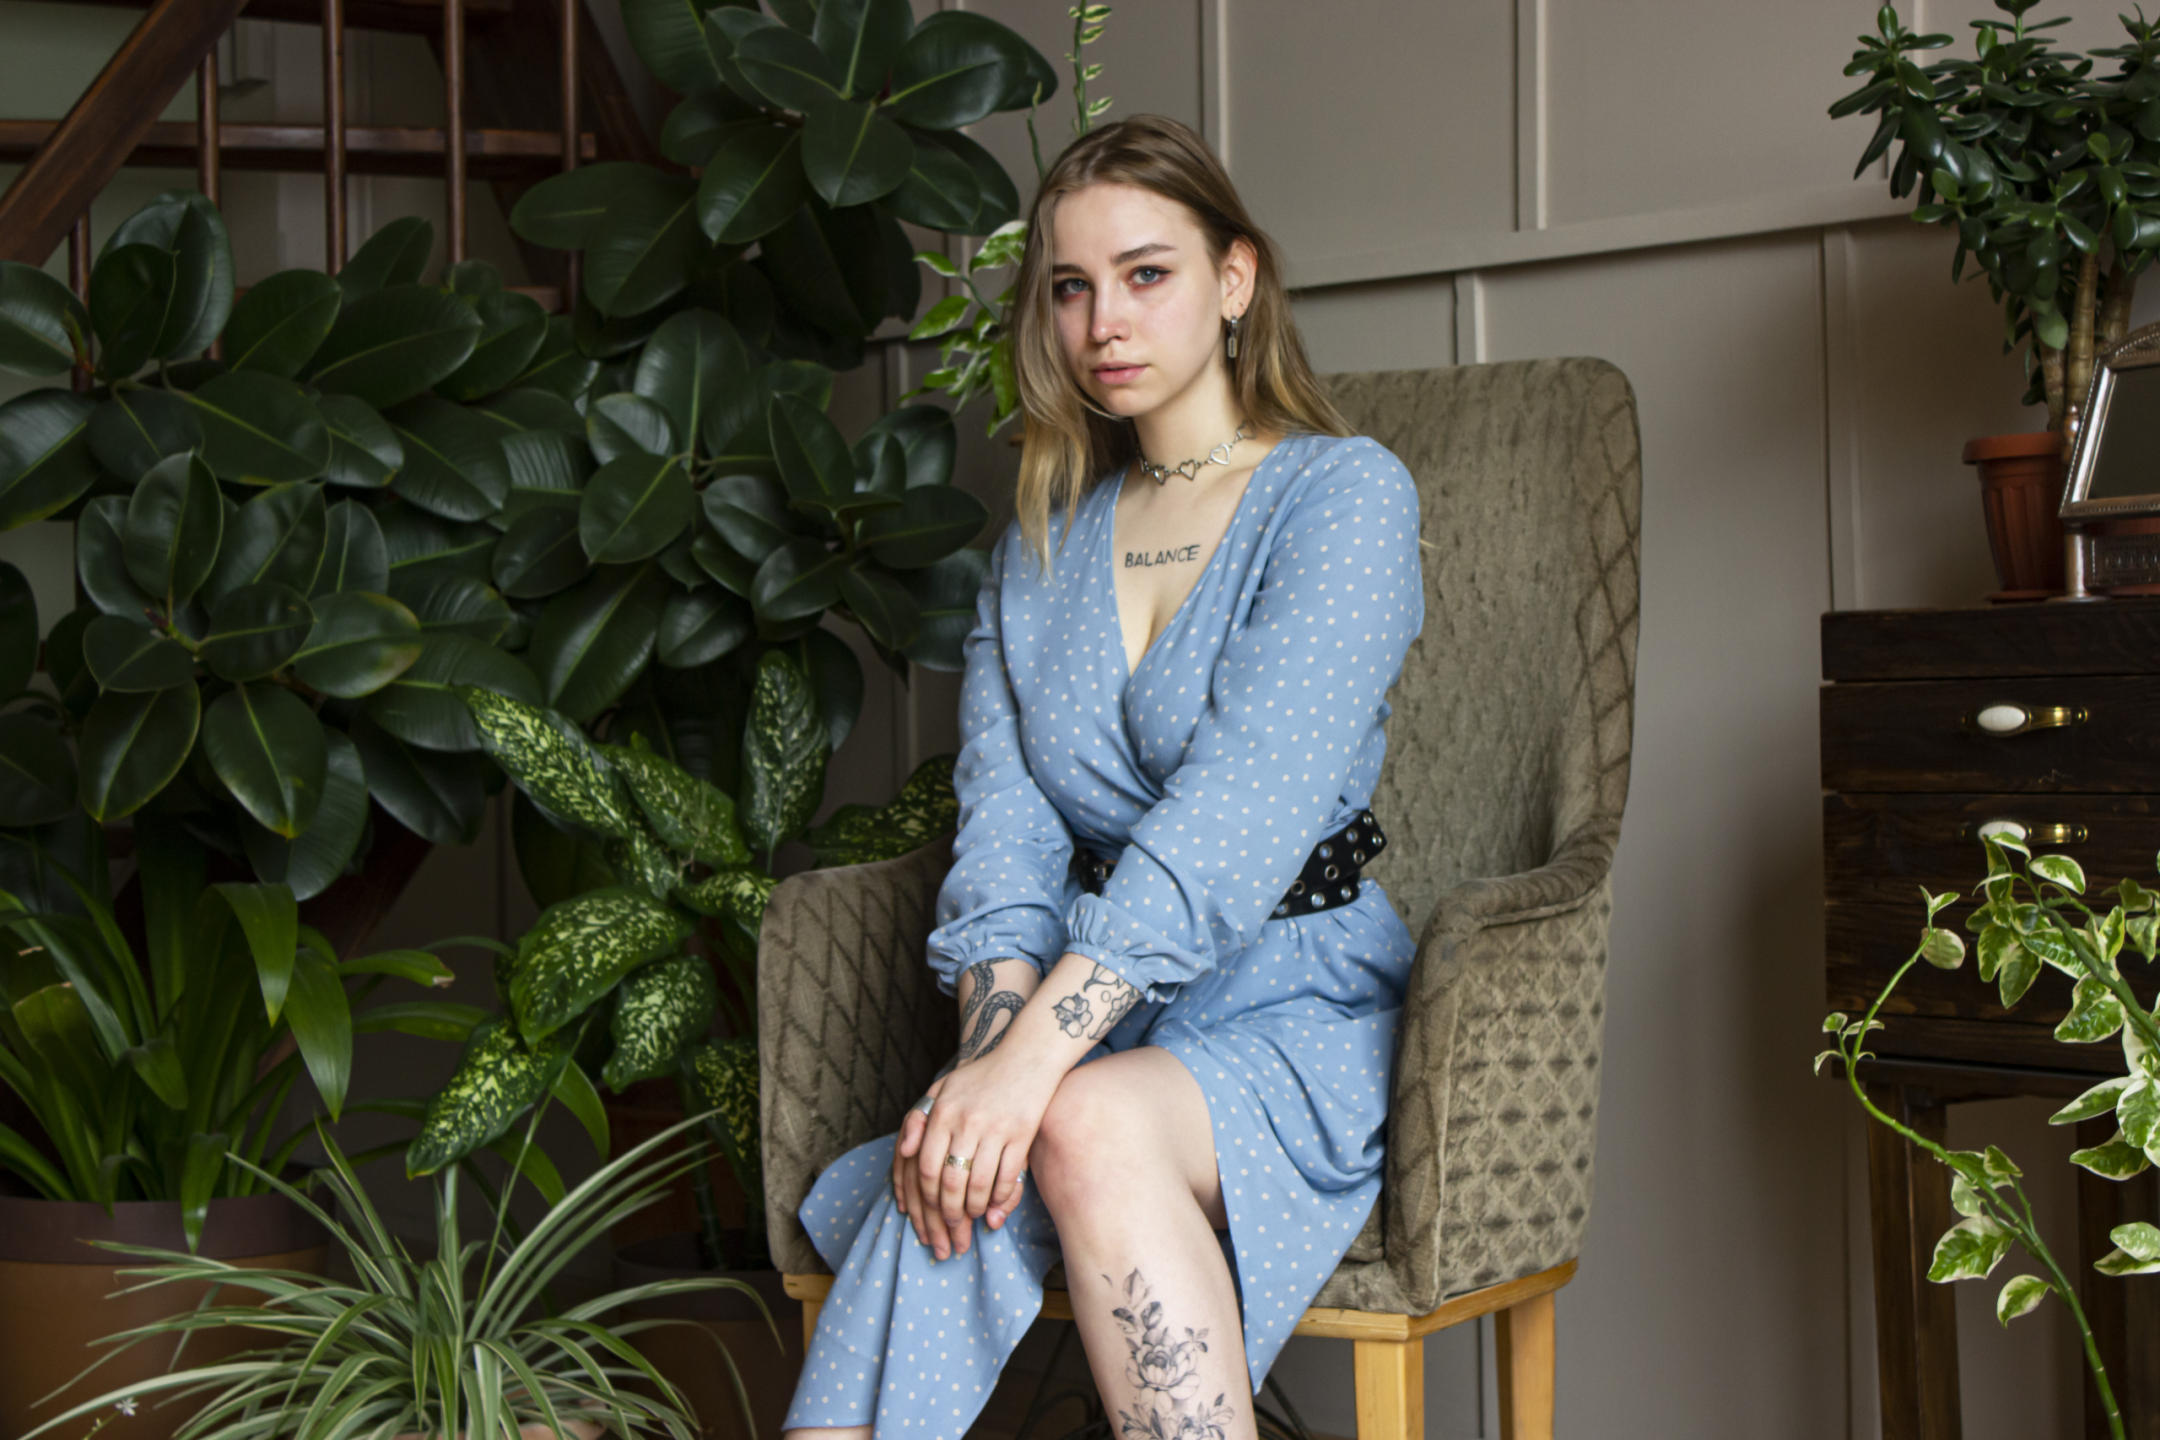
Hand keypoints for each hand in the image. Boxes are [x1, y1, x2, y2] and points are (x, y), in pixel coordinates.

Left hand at [897, 1047, 1051, 1256]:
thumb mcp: (942, 1088)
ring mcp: (995, 1128)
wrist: (1027, 1056)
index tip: (932, 1211)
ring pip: (979, 1184)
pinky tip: (996, 1204)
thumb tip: (905, 1152)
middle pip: (951, 1182)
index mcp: (942, 1112)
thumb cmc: (981, 1077)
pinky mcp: (1022, 1133)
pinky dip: (1001, 1197)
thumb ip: (918, 1118)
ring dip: (975, 1208)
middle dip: (950, 1212)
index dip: (927, 1198)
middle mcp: (966, 1121)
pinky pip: (1007, 1176)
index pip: (926, 1168)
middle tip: (953, 1226)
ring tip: (974, 1217)